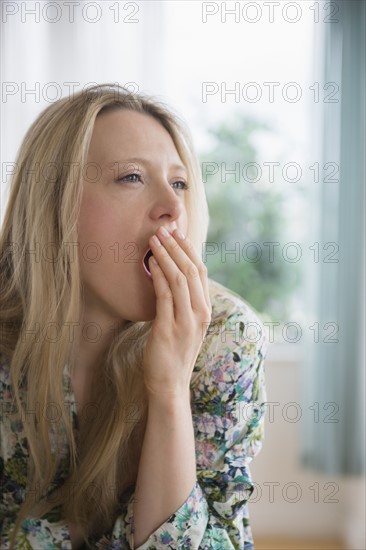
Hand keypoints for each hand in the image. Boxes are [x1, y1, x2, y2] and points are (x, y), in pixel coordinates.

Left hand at [142, 226, 211, 397]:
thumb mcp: (185, 325)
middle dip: (177, 247)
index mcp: (205, 310)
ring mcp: (186, 321)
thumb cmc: (173, 353)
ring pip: (179, 279)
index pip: (200, 272)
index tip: (177, 233)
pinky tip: (150, 262)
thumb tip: (171, 277)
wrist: (169, 385)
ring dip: (166, 256)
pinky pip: (165, 295)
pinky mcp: (170, 329)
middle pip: (191, 271)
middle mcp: (200, 313)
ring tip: (154, 239)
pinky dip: (158, 275)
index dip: (189, 250)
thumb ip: (183, 303)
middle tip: (164, 229)